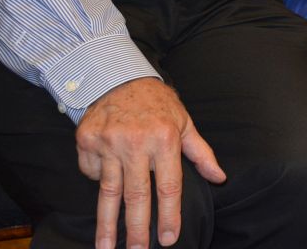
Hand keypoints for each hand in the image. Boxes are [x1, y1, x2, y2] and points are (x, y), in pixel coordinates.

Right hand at [76, 77, 224, 248]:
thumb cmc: (157, 103)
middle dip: (137, 229)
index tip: (168, 239)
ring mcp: (108, 142)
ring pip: (109, 192)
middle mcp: (136, 142)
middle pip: (137, 195)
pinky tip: (104, 184)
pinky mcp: (87, 141)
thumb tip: (219, 177)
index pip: (168, 186)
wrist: (118, 76)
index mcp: (165, 138)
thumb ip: (201, 153)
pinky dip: (99, 181)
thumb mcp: (184, 122)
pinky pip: (93, 173)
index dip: (168, 215)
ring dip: (107, 224)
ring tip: (106, 248)